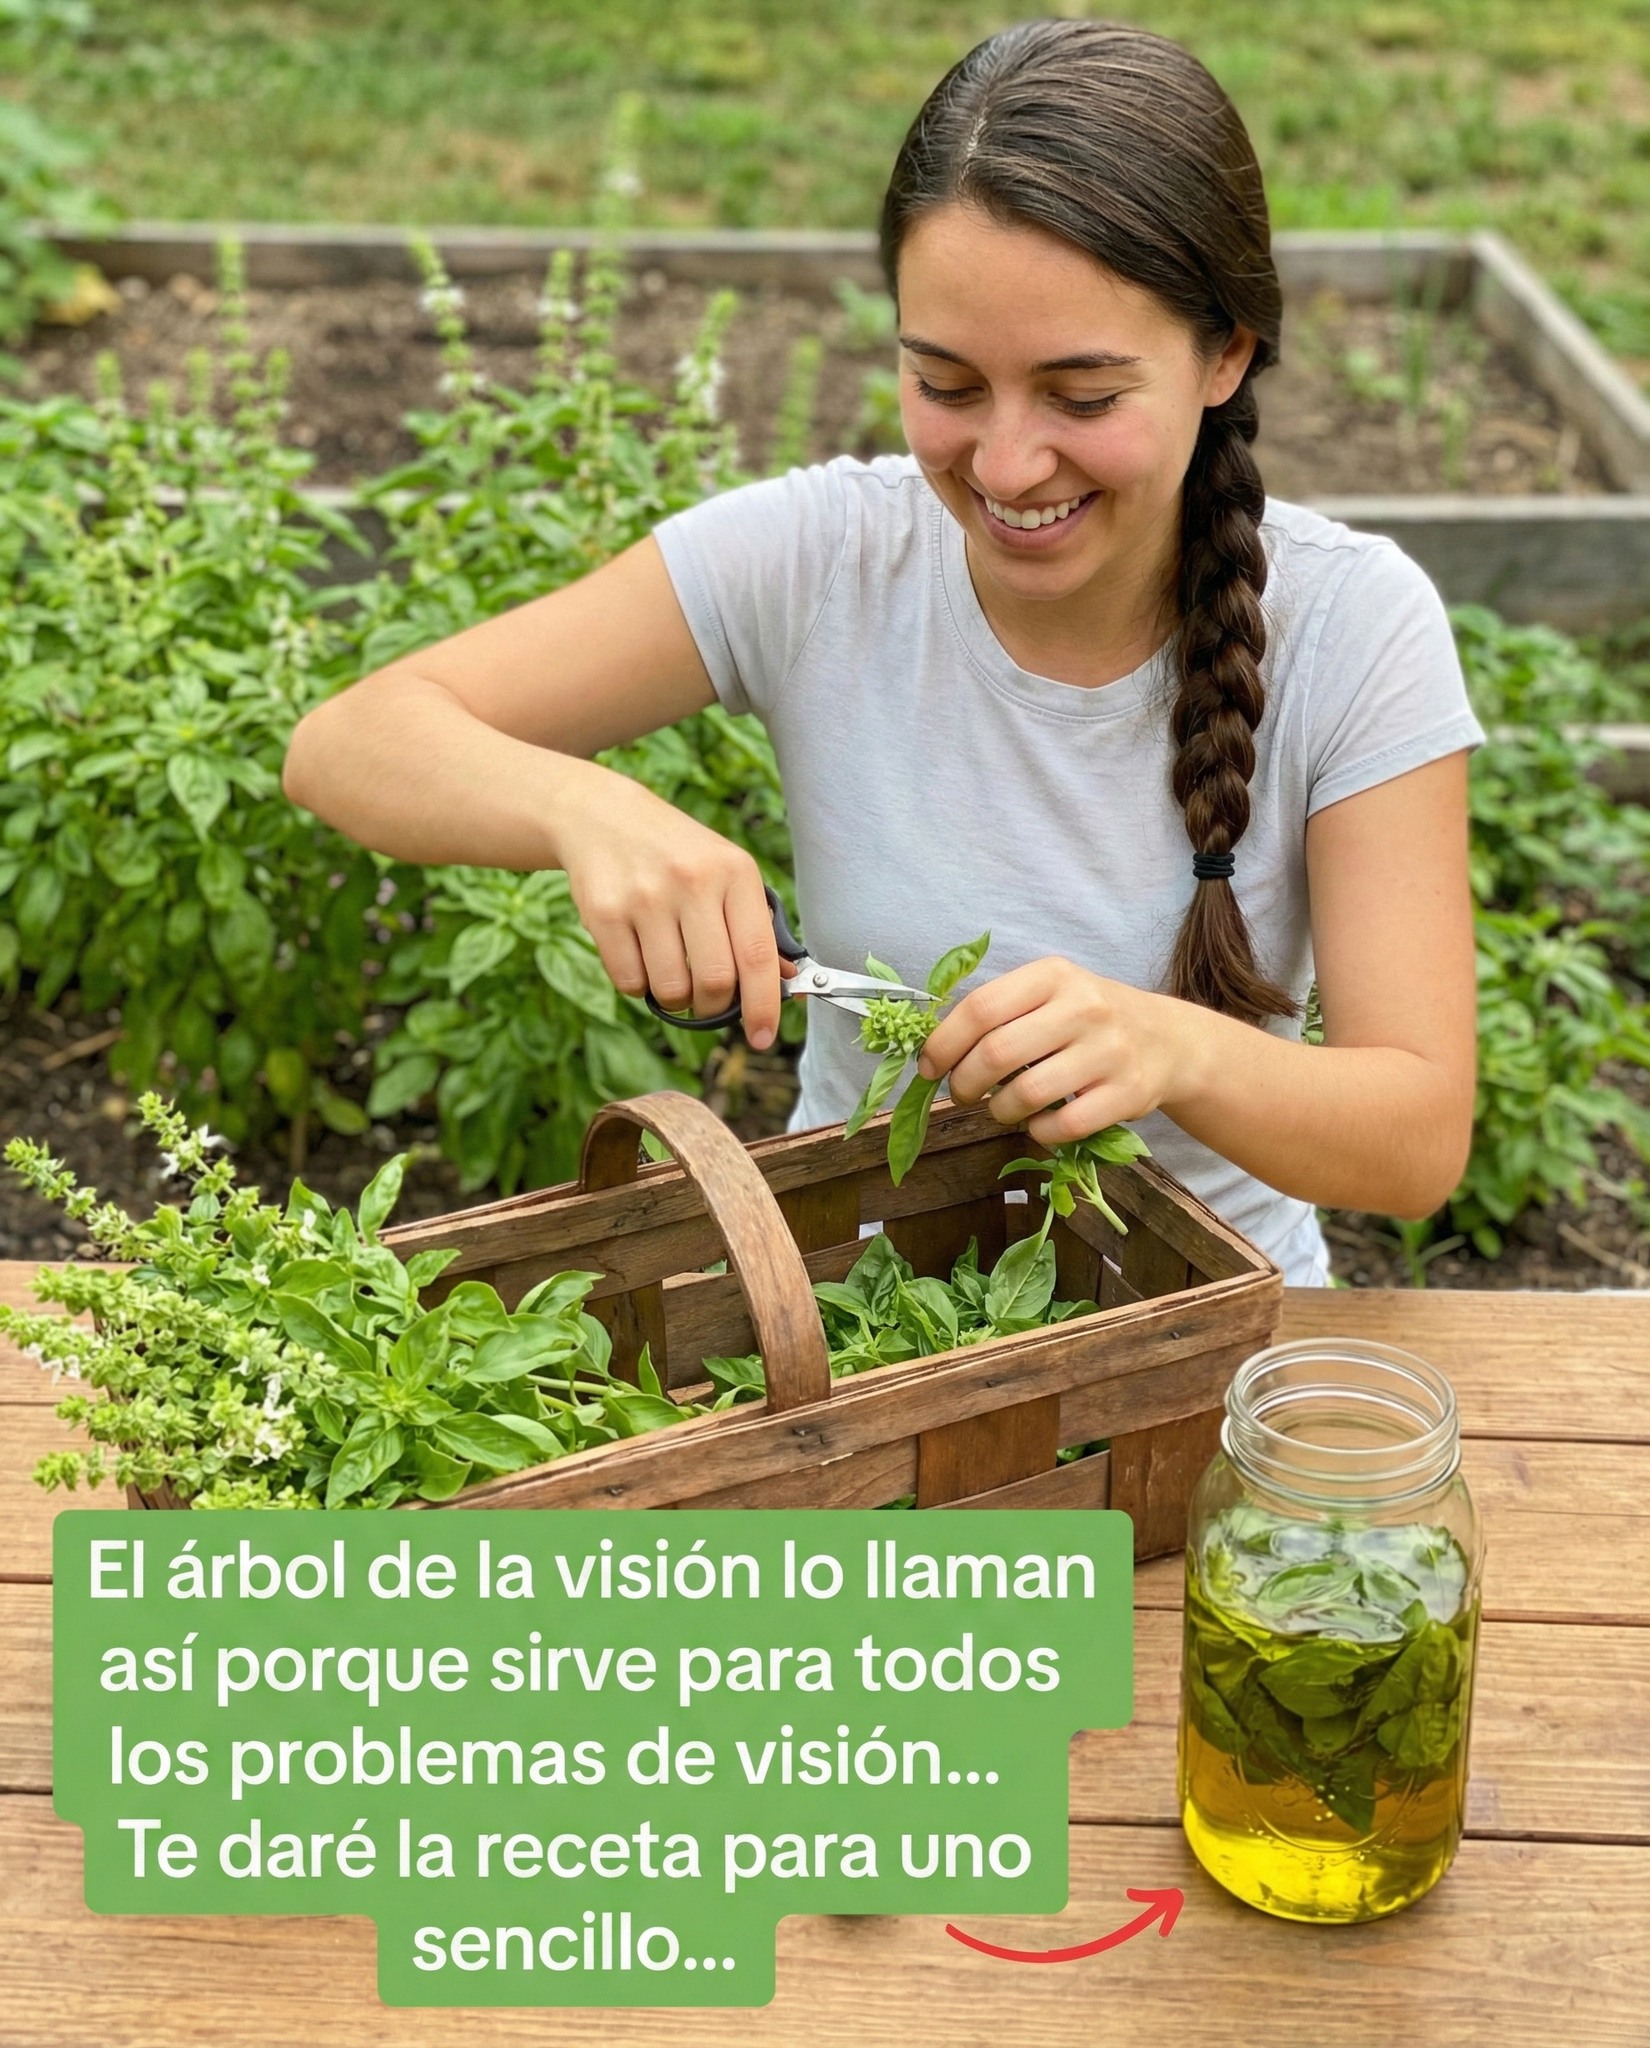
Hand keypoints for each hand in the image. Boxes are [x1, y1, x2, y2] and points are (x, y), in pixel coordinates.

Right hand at [555, 762, 790, 1047]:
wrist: (604, 817)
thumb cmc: (680, 856)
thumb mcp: (727, 876)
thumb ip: (758, 930)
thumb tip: (789, 986)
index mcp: (735, 873)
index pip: (758, 956)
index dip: (763, 1006)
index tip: (763, 1037)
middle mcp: (692, 881)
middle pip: (715, 981)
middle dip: (714, 1007)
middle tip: (708, 1001)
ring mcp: (645, 896)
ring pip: (671, 988)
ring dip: (676, 999)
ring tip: (673, 974)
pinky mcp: (604, 912)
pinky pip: (630, 982)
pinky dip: (639, 987)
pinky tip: (641, 957)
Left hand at [915, 956, 1194, 1143]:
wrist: (1167, 1040)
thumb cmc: (1088, 1018)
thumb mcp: (1050, 993)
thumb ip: (999, 1011)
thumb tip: (934, 1049)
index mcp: (1053, 976)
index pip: (981, 1008)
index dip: (943, 1043)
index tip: (928, 1067)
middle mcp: (1083, 1008)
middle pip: (996, 1053)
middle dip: (964, 1082)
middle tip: (960, 1093)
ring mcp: (1109, 1052)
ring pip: (1027, 1094)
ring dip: (999, 1110)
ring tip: (1001, 1107)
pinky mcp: (1127, 1094)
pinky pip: (1063, 1126)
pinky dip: (1038, 1132)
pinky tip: (1038, 1123)